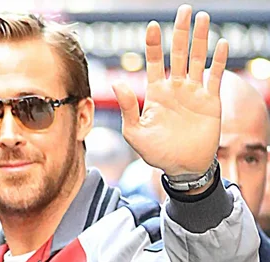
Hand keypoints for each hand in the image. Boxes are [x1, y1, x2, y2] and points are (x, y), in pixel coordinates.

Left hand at [112, 4, 227, 175]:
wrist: (182, 167)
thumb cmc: (155, 153)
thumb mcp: (135, 133)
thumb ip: (127, 108)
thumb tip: (117, 84)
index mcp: (156, 93)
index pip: (154, 63)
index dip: (153, 45)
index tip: (151, 26)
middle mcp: (175, 88)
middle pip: (178, 54)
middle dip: (180, 32)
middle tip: (184, 10)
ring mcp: (194, 93)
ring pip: (197, 59)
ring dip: (200, 39)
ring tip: (202, 17)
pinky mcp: (211, 101)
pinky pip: (216, 76)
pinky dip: (219, 61)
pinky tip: (222, 45)